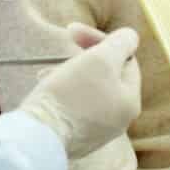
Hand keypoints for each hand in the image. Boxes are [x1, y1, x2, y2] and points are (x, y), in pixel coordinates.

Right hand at [18, 23, 141, 158]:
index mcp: (131, 101)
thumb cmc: (70, 94)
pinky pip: (74, 108)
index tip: (72, 31)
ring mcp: (98, 132)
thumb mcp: (100, 59)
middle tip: (60, 50)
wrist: (39, 139)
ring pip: (88, 90)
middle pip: (107, 76)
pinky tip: (45, 89)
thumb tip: (131, 37)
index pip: (125, 60)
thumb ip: (121, 43)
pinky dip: (63, 94)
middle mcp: (119, 120)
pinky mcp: (76, 138)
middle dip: (84, 57)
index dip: (101, 40)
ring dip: (70, 73)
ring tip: (46, 72)